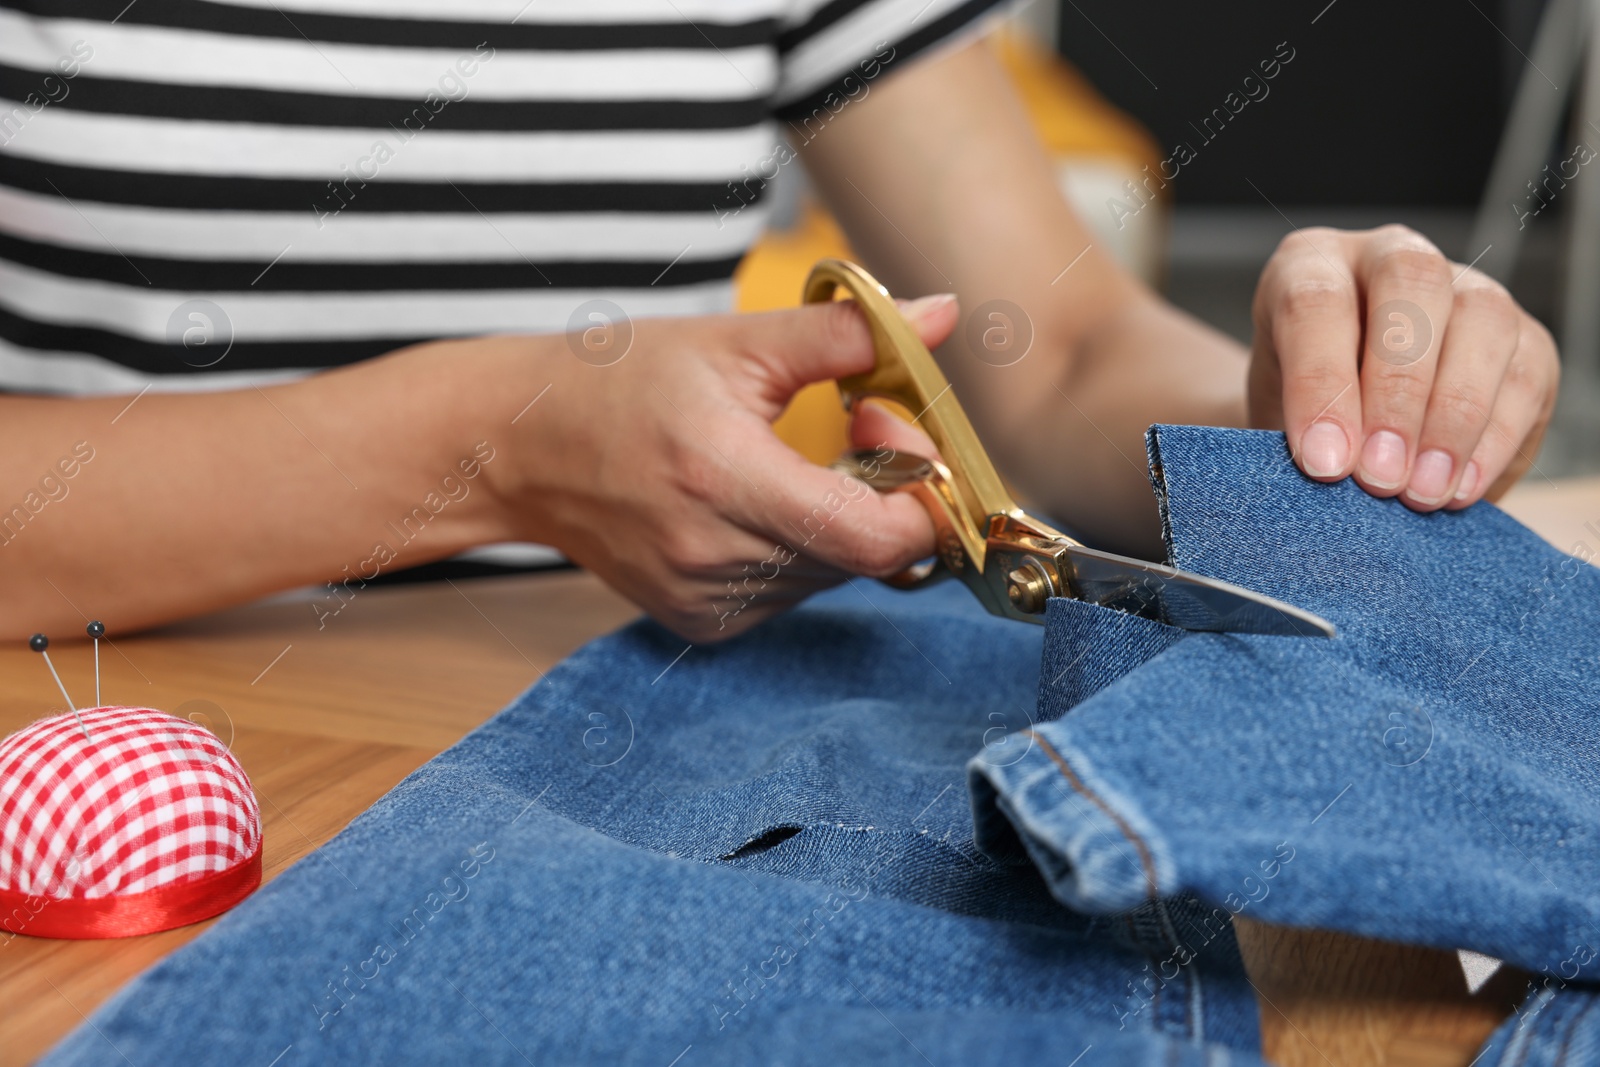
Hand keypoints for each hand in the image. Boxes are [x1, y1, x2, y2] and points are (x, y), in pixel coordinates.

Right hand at [494, 294, 958, 641]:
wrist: (518, 448)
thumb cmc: (617, 382)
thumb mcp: (731, 340)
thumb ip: (846, 334)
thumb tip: (944, 314)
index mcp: (726, 478)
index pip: (879, 538)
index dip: (918, 486)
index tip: (885, 420)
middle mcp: (716, 557)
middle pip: (868, 554)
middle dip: (887, 490)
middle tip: (851, 426)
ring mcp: (708, 601)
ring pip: (836, 575)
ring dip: (844, 519)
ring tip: (790, 460)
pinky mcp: (701, 623)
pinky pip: (794, 594)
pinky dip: (801, 550)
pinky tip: (755, 504)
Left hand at [1248, 225, 1558, 509]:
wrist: (1344, 424)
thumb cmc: (1301, 412)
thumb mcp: (1275, 416)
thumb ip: (1298, 431)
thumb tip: (1333, 470)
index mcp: (1310, 262)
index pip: (1316, 301)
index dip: (1320, 383)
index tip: (1323, 463)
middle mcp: (1390, 256)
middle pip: (1412, 287)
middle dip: (1397, 390)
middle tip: (1380, 477)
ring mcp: (1467, 286)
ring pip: (1482, 322)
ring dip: (1453, 419)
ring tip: (1422, 492)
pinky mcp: (1524, 336)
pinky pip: (1525, 377)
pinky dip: (1494, 439)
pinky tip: (1461, 488)